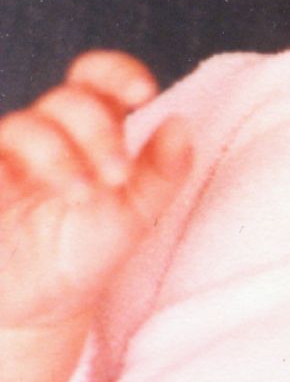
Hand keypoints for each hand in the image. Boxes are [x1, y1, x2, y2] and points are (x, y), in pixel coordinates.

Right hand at [0, 53, 190, 381]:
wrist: (40, 308)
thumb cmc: (87, 253)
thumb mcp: (136, 216)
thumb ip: (163, 172)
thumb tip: (180, 123)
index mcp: (89, 131)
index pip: (96, 79)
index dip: (117, 72)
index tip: (144, 94)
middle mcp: (47, 135)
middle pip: (67, 100)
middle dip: (97, 130)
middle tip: (116, 175)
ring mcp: (9, 158)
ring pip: (24, 125)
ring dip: (58, 153)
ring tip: (83, 194)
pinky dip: (3, 166)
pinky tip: (22, 185)